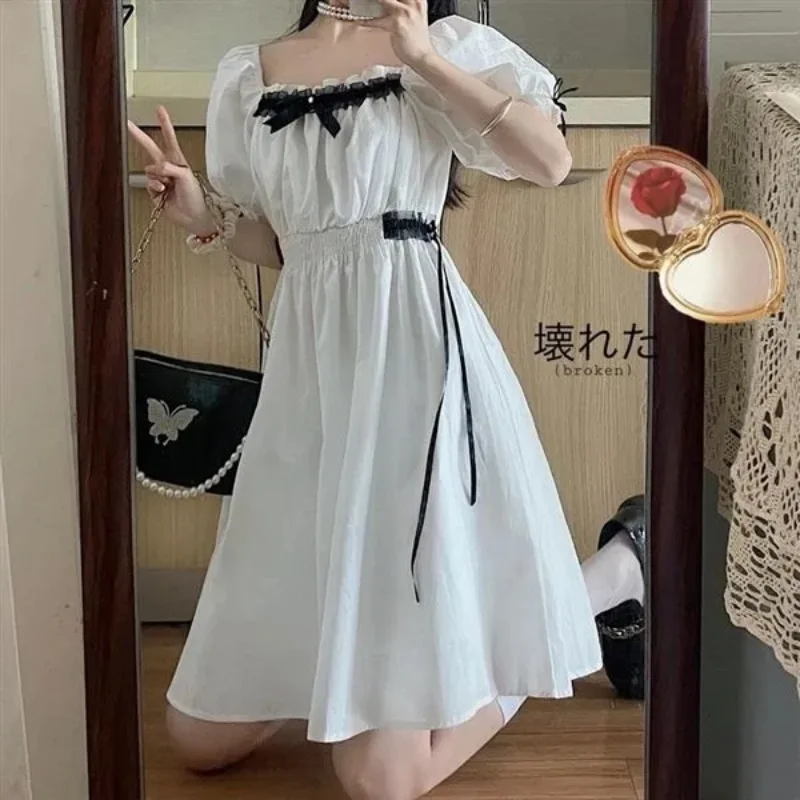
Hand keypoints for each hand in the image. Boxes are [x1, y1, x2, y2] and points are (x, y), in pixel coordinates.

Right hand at [127, 107, 214, 234]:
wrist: (193, 217)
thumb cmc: (196, 198)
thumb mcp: (186, 177)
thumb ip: (171, 167)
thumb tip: (156, 166)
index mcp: (178, 161)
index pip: (169, 139)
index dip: (164, 124)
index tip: (160, 110)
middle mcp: (168, 168)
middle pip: (150, 148)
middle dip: (139, 136)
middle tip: (128, 124)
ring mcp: (160, 179)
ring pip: (149, 171)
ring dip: (158, 177)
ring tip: (168, 185)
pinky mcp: (155, 191)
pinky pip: (149, 184)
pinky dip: (155, 187)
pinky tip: (163, 191)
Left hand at [364, 0, 434, 67]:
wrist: (421, 56)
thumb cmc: (416, 40)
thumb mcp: (414, 16)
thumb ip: (401, 6)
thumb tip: (383, 4)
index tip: (378, 1)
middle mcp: (413, 2)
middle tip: (366, 2)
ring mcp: (405, 12)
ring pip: (382, 0)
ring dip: (369, 2)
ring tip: (360, 3)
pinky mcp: (396, 24)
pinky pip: (377, 20)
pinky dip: (366, 21)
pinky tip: (360, 21)